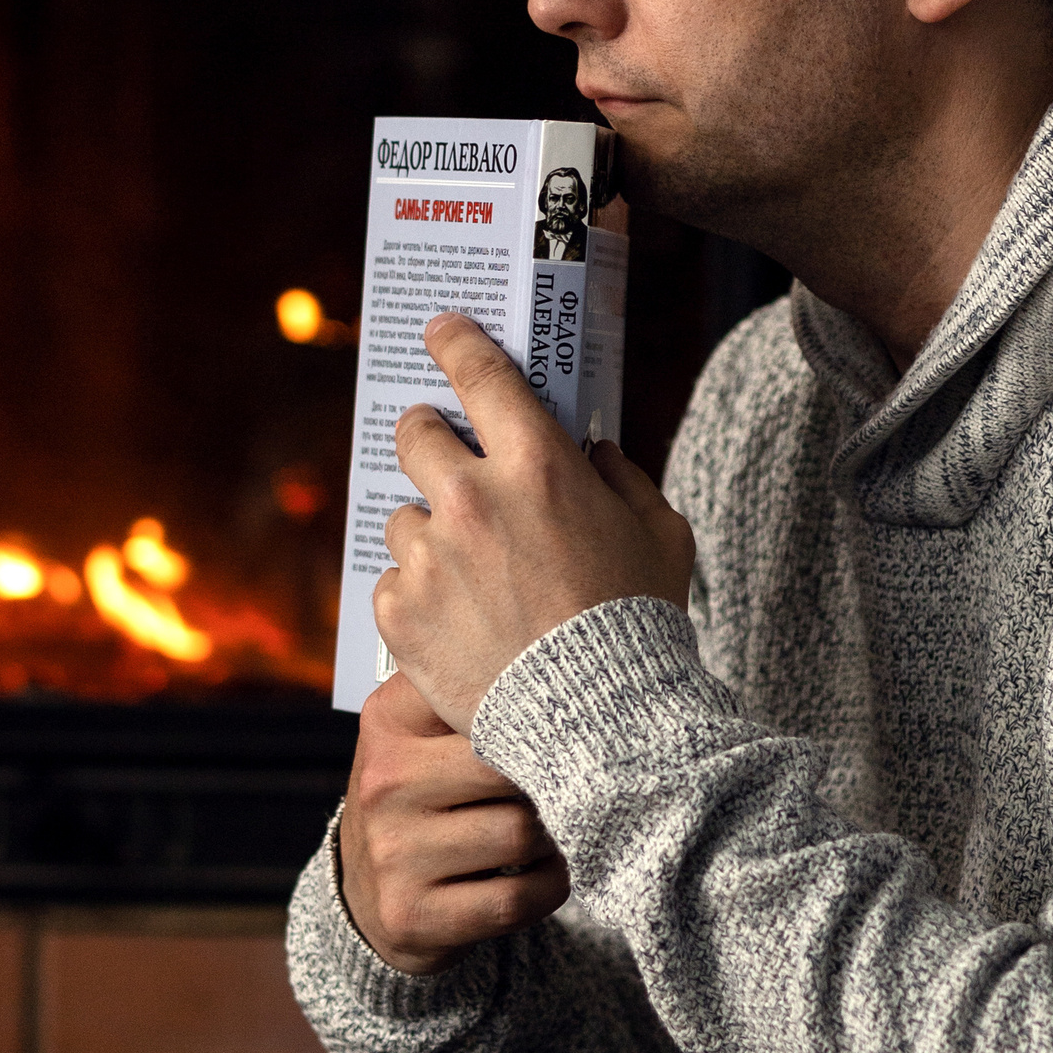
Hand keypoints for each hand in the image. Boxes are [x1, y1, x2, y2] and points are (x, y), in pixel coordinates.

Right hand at [338, 672, 567, 973]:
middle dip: (546, 782)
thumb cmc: (421, 794)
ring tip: (546, 832)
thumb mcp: (423, 729)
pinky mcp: (412, 916)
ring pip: (520, 835)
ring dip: (552, 839)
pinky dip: (545, 887)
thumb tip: (564, 672)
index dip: (536, 718)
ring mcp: (392, 855)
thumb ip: (472, 692)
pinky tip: (538, 875)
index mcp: (388, 722)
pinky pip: (514, 900)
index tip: (561, 727)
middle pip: (511, 770)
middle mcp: (381, 784)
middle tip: (557, 788)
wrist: (368, 890)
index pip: (485, 701)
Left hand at [375, 313, 696, 730]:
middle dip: (428, 435)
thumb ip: (621, 477)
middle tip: (443, 454)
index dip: (454, 341)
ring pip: (404, 517)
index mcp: (536, 465)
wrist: (602, 723)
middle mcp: (470, 500)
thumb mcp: (659, 532)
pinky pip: (394, 583)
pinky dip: (418, 596)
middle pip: (415, 433)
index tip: (440, 330)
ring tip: (473, 576)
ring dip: (429, 532)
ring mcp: (429, 557)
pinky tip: (458, 623)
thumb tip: (590, 452)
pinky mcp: (400, 613)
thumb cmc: (639, 623)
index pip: (479, 372)